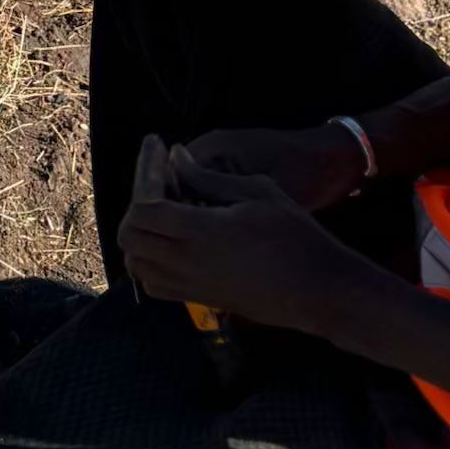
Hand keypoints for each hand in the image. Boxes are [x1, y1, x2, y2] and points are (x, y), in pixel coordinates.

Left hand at [117, 137, 373, 336]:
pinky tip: (173, 241)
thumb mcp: (256, 192)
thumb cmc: (295, 236)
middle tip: (160, 183)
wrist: (319, 290)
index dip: (145, 173)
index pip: (144, 205)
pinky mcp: (200, 300)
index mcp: (200, 232)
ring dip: (141, 235)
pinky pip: (154, 284)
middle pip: (130, 236)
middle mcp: (187, 263)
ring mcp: (191, 286)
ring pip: (136, 264)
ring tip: (165, 210)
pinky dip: (150, 262)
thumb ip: (207, 176)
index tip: (157, 148)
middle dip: (137, 206)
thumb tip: (175, 157)